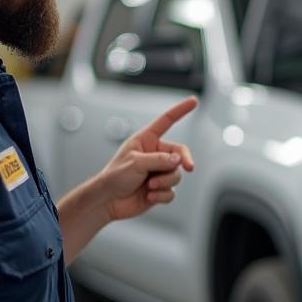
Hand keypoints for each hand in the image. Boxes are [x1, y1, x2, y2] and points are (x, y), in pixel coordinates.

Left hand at [99, 97, 196, 220]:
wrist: (107, 200)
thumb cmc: (114, 176)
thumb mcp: (135, 162)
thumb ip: (159, 159)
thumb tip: (178, 160)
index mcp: (146, 140)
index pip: (166, 121)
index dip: (180, 110)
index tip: (193, 101)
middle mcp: (155, 155)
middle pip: (180, 154)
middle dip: (184, 161)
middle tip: (189, 167)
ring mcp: (158, 172)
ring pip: (176, 175)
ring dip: (164, 182)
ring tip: (149, 185)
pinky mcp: (159, 188)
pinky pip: (171, 191)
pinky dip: (161, 195)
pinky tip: (149, 195)